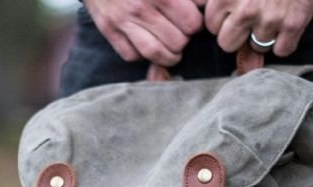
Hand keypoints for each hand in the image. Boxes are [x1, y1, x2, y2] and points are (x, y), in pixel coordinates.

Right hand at [83, 0, 203, 65]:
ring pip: (156, 53)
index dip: (196, 23)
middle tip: (181, 34)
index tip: (191, 19)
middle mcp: (142, 7)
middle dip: (183, 40)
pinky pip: (131, 55)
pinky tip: (148, 45)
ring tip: (172, 50)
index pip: (192, 23)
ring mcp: (123, 20)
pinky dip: (142, 56)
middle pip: (177, 42)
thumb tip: (203, 4)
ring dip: (168, 56)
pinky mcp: (109, 30)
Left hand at [199, 0, 312, 56]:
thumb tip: (200, 6)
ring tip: (274, 12)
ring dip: (265, 35)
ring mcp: (270, 19)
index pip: (212, 25)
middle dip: (238, 33)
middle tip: (251, 17)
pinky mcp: (294, 24)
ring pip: (258, 47)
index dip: (223, 19)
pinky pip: (283, 50)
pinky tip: (288, 21)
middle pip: (228, 44)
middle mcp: (245, 10)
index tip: (233, 9)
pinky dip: (286, 41)